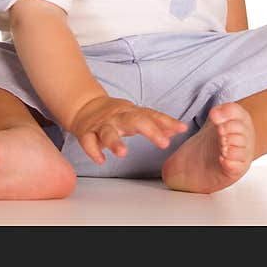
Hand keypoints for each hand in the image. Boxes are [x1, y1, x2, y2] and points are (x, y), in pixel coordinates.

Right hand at [69, 96, 187, 163]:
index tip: (182, 129)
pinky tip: (101, 160)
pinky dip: (93, 150)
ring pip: (108, 132)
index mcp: (131, 112)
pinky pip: (88, 141)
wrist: (84, 106)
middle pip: (134, 120)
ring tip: (123, 154)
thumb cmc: (115, 115)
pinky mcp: (86, 133)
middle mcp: (118, 117)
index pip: (152, 115)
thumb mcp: (136, 115)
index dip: (167, 122)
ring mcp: (101, 125)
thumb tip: (179, 129)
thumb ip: (156, 123)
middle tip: (164, 143)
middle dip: (150, 130)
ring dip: (115, 142)